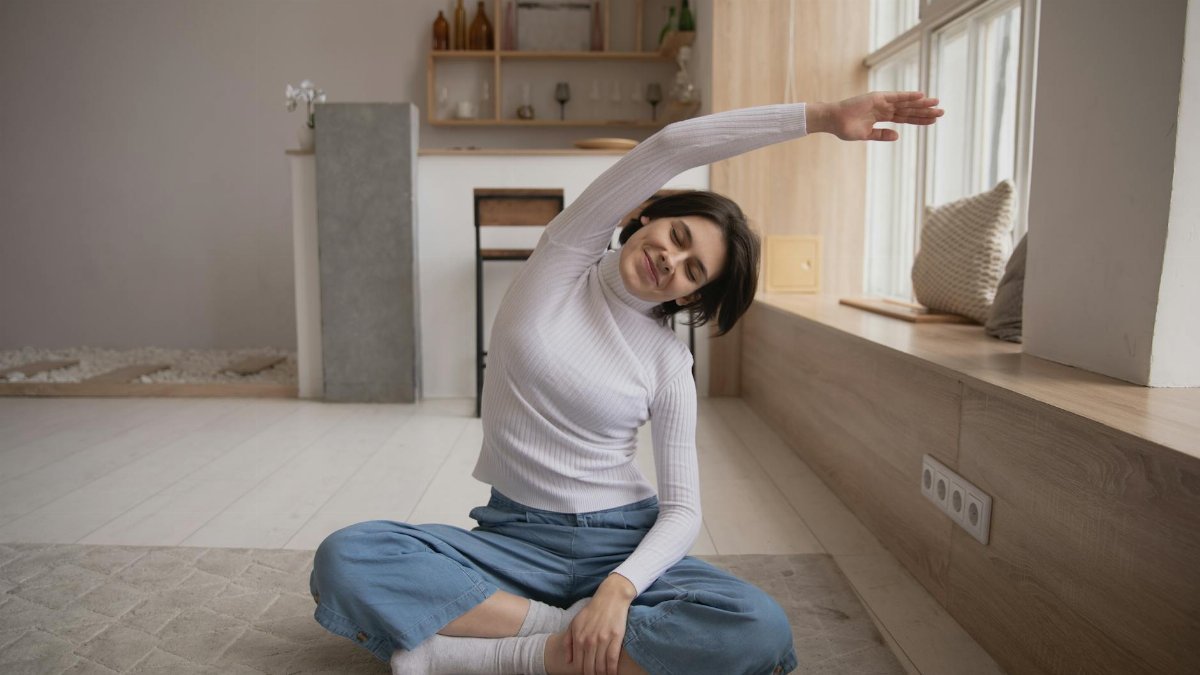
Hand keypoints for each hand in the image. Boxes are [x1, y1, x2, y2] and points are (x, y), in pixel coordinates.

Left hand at [565, 574, 635, 674]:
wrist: (610, 597)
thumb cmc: (592, 610)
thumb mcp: (575, 623)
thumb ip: (568, 641)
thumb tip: (568, 660)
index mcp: (578, 637)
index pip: (578, 664)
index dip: (581, 673)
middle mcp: (589, 640)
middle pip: (589, 668)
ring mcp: (602, 640)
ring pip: (601, 666)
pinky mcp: (615, 638)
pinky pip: (612, 659)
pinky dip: (612, 670)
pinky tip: (612, 674)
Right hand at [810, 91, 942, 140]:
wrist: (833, 121)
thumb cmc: (845, 128)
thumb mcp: (866, 135)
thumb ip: (881, 134)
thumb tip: (898, 136)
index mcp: (882, 117)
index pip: (905, 118)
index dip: (919, 120)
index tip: (933, 121)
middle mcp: (884, 108)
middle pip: (909, 110)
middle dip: (925, 111)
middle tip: (942, 112)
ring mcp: (882, 102)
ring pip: (906, 103)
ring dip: (922, 103)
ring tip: (937, 104)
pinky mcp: (878, 97)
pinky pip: (897, 96)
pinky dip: (909, 96)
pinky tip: (921, 96)